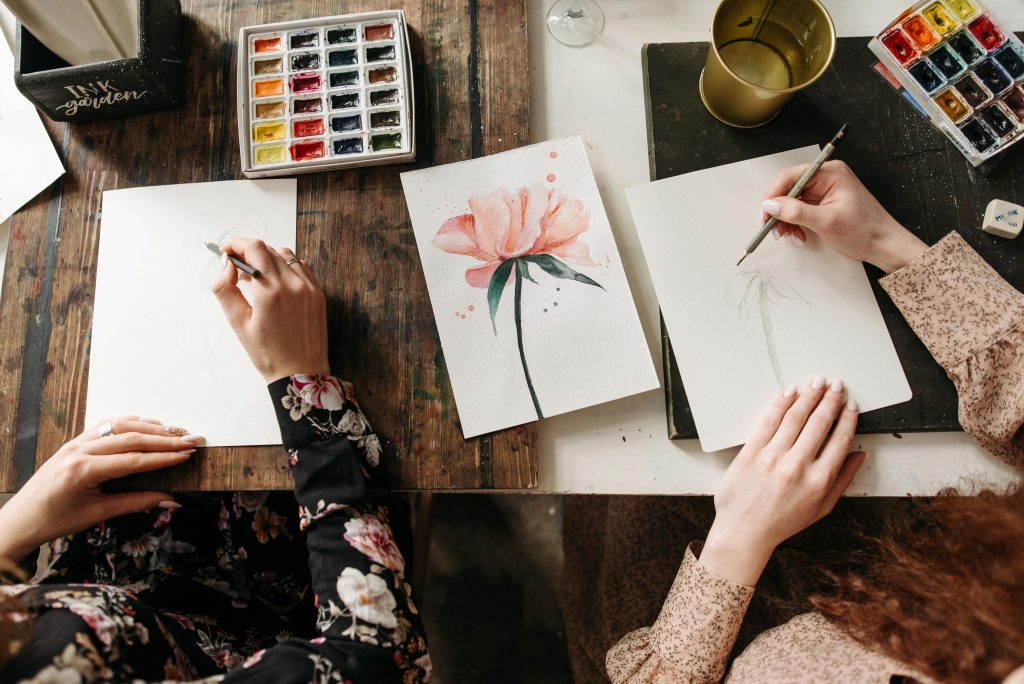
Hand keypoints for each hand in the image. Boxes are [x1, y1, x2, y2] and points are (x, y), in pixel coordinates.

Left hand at [0, 417, 199, 561]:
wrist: (21, 518)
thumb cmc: (55, 520)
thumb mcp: (97, 514)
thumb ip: (136, 503)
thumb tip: (170, 499)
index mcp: (83, 470)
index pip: (134, 459)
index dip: (164, 457)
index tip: (188, 454)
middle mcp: (79, 450)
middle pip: (131, 438)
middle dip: (165, 439)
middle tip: (191, 439)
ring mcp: (75, 442)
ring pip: (119, 426)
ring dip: (150, 427)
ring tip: (175, 431)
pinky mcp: (74, 441)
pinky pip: (105, 425)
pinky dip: (129, 423)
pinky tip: (147, 425)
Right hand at [212, 239, 329, 382]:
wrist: (301, 374)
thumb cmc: (268, 354)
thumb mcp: (238, 323)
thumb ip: (225, 289)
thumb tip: (226, 265)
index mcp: (271, 291)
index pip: (254, 249)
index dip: (236, 244)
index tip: (226, 250)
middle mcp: (293, 285)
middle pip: (268, 249)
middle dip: (249, 252)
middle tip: (236, 267)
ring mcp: (309, 288)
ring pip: (286, 256)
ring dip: (268, 258)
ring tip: (256, 277)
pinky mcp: (319, 294)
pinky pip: (301, 267)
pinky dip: (286, 267)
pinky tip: (276, 282)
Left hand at [699, 376, 865, 585]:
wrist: (744, 531)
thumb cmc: (783, 521)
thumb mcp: (821, 508)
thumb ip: (843, 479)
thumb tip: (859, 454)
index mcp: (819, 481)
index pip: (839, 439)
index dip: (847, 418)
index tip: (851, 404)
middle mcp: (797, 467)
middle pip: (818, 423)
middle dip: (830, 400)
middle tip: (836, 385)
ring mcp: (772, 458)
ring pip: (794, 418)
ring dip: (808, 396)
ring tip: (817, 382)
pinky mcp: (751, 453)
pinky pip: (768, 422)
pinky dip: (780, 404)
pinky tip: (790, 393)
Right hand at [762, 160, 926, 272]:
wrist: (883, 245)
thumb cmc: (865, 231)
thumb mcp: (826, 222)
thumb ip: (796, 212)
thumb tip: (770, 205)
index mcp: (830, 173)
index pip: (790, 176)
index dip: (774, 195)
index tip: (765, 214)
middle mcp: (826, 178)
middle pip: (789, 189)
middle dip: (780, 211)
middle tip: (776, 229)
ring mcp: (825, 191)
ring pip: (792, 201)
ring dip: (786, 220)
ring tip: (791, 235)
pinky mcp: (824, 203)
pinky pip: (800, 210)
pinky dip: (795, 223)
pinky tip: (799, 234)